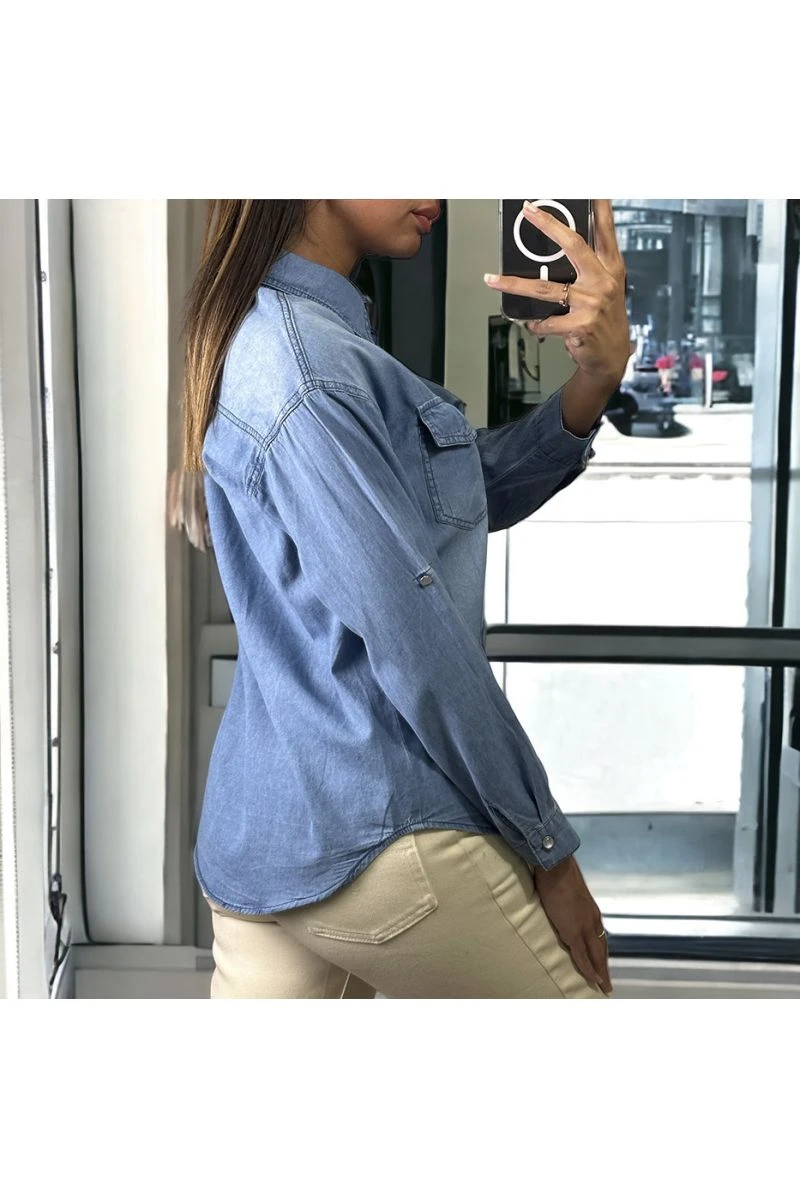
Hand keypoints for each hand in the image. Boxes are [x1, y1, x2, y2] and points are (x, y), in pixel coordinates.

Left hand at [484, 199, 629, 386]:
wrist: (611, 357)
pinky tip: (531, 322)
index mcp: (611, 267)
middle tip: (528, 212)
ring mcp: (592, 303)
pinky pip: (546, 320)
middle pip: (573, 245)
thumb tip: (560, 245)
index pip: (605, 229)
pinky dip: (534, 322)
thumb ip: (590, 266)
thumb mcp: (606, 287)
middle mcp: (603, 281)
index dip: (599, 206)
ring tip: (493, 280)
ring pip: (545, 288)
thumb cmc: (605, 319)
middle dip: (548, 225)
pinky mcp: (581, 325)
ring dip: (514, 284)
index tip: (591, 186)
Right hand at [533, 854, 611, 993]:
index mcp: (592, 912)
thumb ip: (569, 902)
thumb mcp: (569, 891)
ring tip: (603, 987)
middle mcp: (593, 921)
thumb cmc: (558, 874)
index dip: (600, 952)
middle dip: (604, 967)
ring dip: (600, 973)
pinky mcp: (573, 932)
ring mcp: (584, 927)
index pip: (599, 937)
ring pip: (596, 956)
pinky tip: (593, 980)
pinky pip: (582, 956)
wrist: (556, 867)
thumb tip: (562, 906)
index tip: (602, 964)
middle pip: (602, 950)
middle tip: (607, 985)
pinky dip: (589, 970)